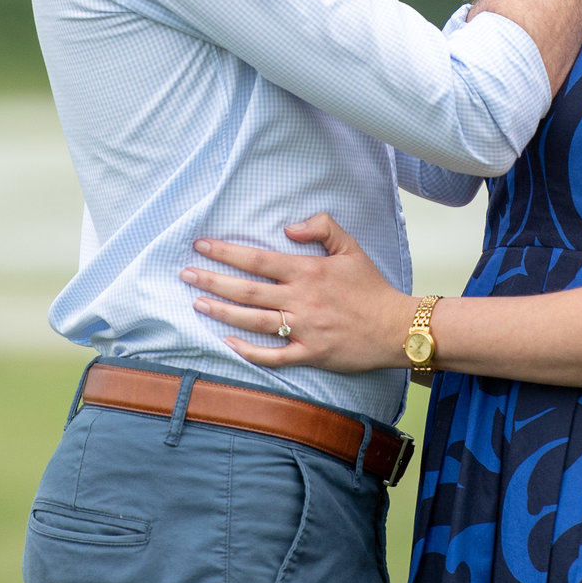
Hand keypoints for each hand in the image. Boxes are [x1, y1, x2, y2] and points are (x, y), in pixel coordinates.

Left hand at [182, 214, 415, 374]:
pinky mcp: (310, 354)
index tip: (202, 246)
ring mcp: (304, 329)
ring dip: (222, 312)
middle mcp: (301, 300)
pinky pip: (273, 355)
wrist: (396, 327)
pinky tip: (227, 343)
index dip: (226, 252)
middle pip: (247, 290)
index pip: (258, 259)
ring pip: (254, 321)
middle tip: (185, 274)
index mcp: (308, 271)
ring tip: (197, 303)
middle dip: (213, 280)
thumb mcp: (351, 248)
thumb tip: (290, 227)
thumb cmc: (372, 288)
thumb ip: (322, 227)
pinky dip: (248, 351)